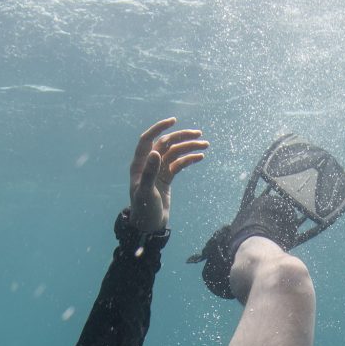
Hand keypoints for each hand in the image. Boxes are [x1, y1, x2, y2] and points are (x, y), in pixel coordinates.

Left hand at [128, 118, 206, 233]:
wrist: (149, 224)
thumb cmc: (144, 209)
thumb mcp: (146, 192)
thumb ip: (150, 172)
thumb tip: (155, 153)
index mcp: (139, 164)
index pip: (148, 139)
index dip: (159, 128)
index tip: (173, 121)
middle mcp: (148, 164)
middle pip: (166, 144)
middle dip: (181, 137)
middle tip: (199, 134)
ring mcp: (158, 170)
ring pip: (175, 153)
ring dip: (189, 148)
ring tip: (205, 145)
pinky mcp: (166, 177)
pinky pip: (179, 164)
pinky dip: (189, 159)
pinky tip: (200, 157)